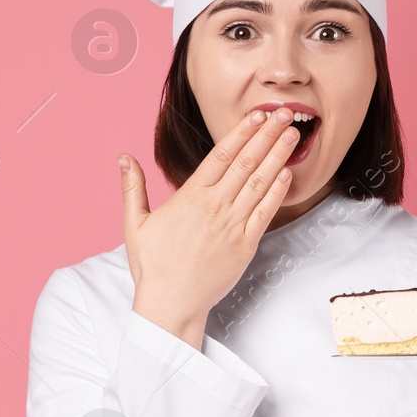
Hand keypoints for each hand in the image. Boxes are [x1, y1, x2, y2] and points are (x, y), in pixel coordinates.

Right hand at [119, 106, 299, 346]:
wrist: (171, 304)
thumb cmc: (152, 266)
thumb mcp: (135, 223)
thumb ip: (133, 187)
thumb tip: (124, 157)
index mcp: (190, 197)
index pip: (221, 155)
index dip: (241, 132)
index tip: (256, 115)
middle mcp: (214, 207)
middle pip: (246, 163)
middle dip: (267, 135)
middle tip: (285, 113)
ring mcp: (232, 226)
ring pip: (259, 184)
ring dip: (277, 157)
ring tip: (293, 135)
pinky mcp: (245, 246)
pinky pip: (265, 214)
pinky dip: (277, 192)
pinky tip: (287, 174)